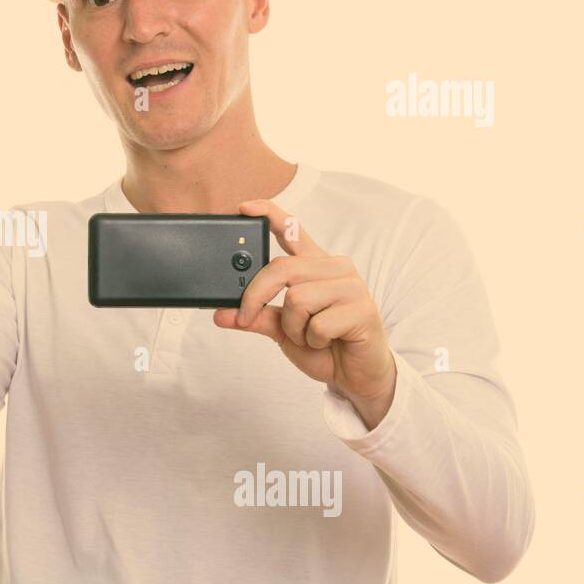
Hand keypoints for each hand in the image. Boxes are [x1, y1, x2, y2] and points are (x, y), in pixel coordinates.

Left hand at [212, 197, 397, 427]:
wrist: (356, 376)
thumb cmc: (323, 346)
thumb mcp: (281, 330)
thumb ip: (255, 317)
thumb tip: (220, 313)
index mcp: (315, 266)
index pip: (293, 231)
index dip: (269, 215)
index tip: (245, 207)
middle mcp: (335, 268)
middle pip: (282, 269)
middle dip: (257, 296)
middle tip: (248, 317)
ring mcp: (351, 286)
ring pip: (297, 298)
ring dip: (293, 327)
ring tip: (309, 335)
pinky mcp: (363, 309)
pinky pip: (317, 323)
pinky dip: (312, 340)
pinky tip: (327, 342)